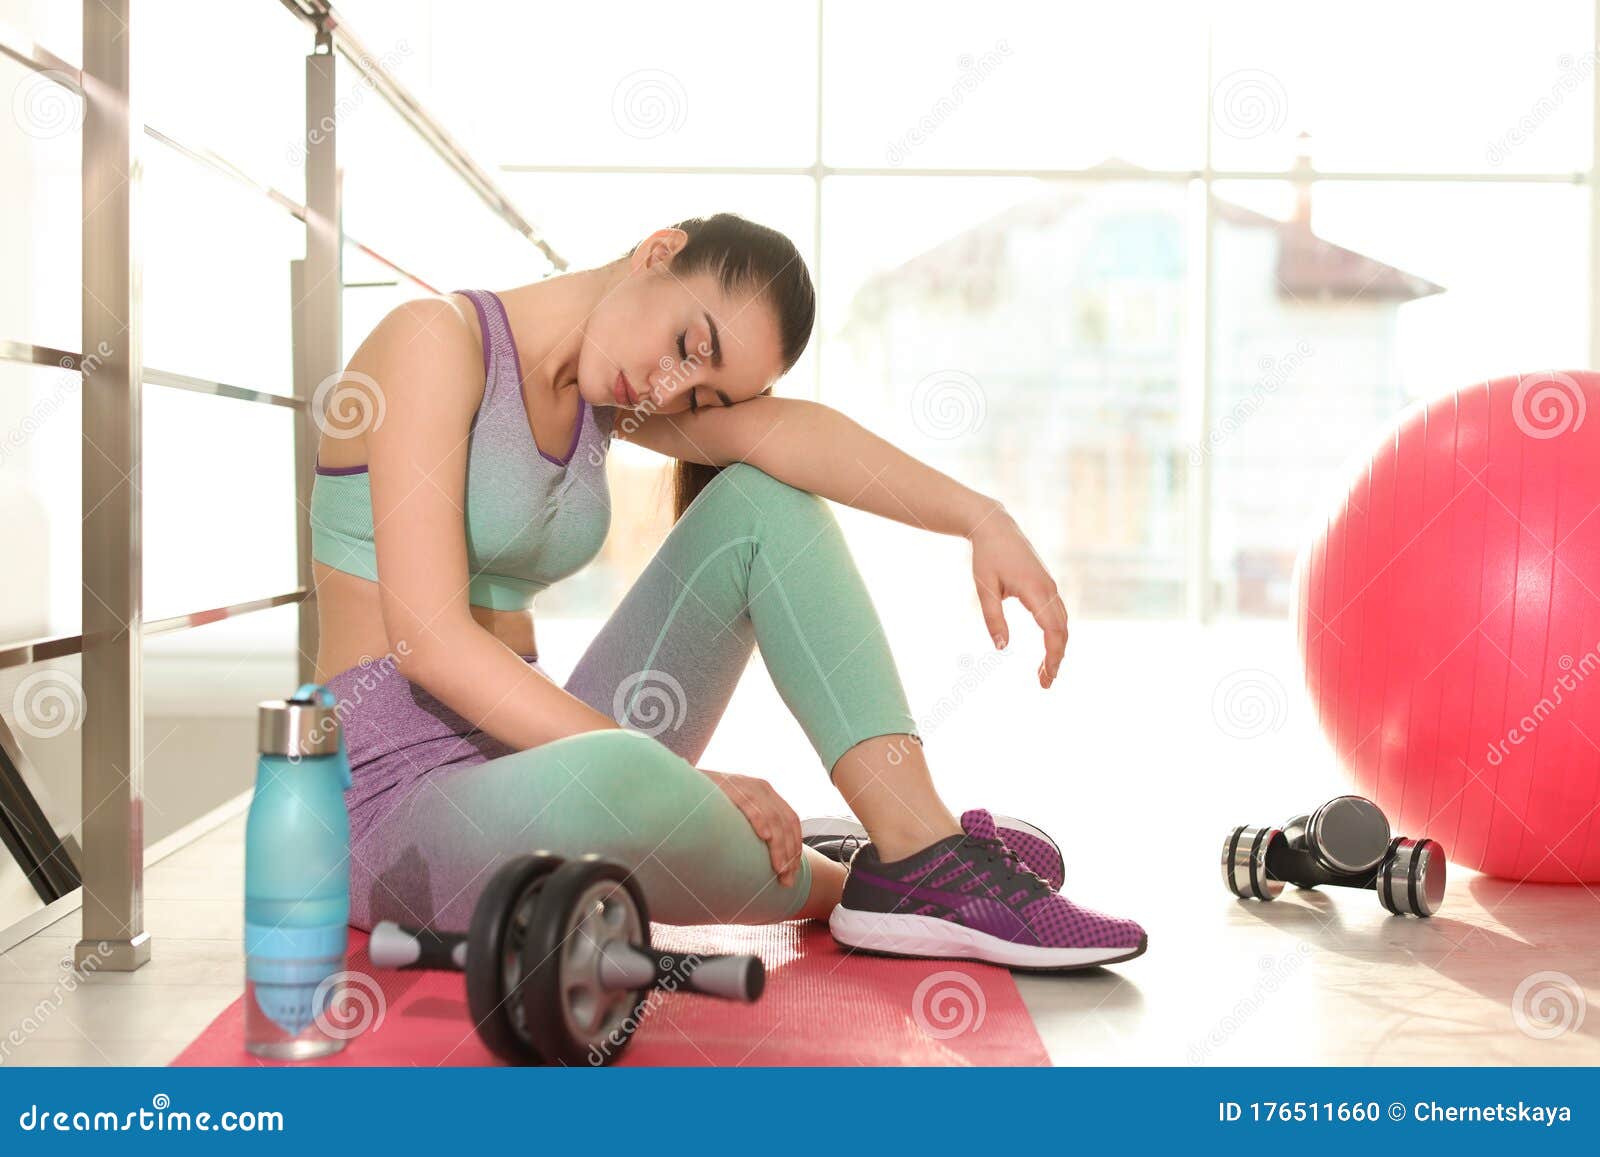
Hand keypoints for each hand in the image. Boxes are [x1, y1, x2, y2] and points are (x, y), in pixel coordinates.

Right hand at [700, 769, 801, 887]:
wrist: (684, 779)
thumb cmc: (709, 803)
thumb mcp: (737, 812)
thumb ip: (752, 826)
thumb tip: (768, 859)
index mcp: (767, 793)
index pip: (791, 820)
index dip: (795, 847)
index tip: (793, 872)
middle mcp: (761, 787)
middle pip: (786, 823)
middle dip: (789, 854)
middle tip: (787, 880)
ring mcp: (747, 785)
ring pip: (773, 818)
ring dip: (779, 847)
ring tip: (779, 869)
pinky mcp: (730, 786)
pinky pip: (749, 804)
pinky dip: (760, 820)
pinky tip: (765, 837)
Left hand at [969, 508, 1069, 687]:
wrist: (996, 527)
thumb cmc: (987, 557)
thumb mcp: (984, 589)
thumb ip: (993, 618)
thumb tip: (1002, 648)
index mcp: (1035, 590)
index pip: (1053, 630)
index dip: (1053, 655)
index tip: (1047, 676)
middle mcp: (1049, 589)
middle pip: (1062, 631)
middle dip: (1056, 658)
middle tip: (1045, 683)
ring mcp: (1050, 586)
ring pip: (1062, 623)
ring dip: (1057, 648)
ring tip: (1044, 672)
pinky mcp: (1046, 585)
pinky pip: (1057, 614)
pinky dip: (1055, 635)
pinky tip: (1046, 649)